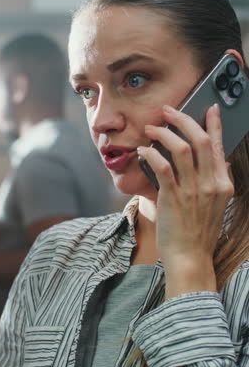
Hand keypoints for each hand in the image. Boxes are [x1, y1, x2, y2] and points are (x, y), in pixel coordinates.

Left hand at [138, 104, 233, 298]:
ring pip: (181, 149)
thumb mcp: (215, 205)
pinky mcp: (172, 198)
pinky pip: (162, 167)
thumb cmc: (198, 233)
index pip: (219, 146)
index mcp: (222, 184)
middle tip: (168, 111)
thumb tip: (215, 162)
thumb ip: (215, 182)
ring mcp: (192, 191)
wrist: (190, 258)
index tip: (211, 108)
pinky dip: (151, 154)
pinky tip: (143, 150)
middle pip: (200, 140)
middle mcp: (210, 184)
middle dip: (183, 120)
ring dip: (163, 133)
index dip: (214, 124)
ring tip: (151, 128)